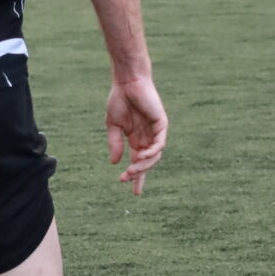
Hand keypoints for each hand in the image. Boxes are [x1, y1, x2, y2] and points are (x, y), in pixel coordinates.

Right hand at [106, 75, 167, 194]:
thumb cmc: (120, 100)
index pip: (138, 163)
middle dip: (137, 173)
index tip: (135, 193)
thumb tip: (114, 162)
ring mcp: (155, 131)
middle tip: (125, 179)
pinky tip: (141, 155)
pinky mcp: (161, 123)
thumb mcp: (113, 125)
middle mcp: (147, 138)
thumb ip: (114, 143)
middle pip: (147, 163)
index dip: (137, 178)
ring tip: (131, 170)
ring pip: (154, 155)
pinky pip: (160, 143)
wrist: (127, 82)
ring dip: (143, 164)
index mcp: (136, 139)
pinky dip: (152, 151)